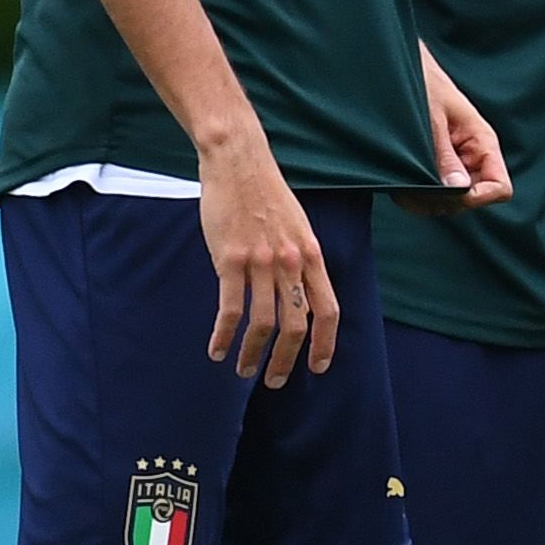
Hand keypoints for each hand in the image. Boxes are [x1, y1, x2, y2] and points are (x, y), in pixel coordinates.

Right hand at [196, 123, 334, 387]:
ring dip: (253, 353)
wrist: (239, 163)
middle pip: (296, 324)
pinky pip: (230, 308)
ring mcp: (260, 262)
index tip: (318, 367)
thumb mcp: (297, 227)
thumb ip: (300, 260)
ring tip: (243, 371)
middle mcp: (290, 263)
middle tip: (276, 382)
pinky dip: (223, 335)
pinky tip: (216, 349)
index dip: (325, 343)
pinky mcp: (229, 259)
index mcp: (312, 255)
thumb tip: (300, 293)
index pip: (328, 309)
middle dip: (286, 360)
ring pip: (262, 322)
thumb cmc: (266, 195)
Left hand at [411, 46, 513, 210]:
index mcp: (482, 142)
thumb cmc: (422, 82)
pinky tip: (401, 184)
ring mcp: (453, 164)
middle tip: (415, 189)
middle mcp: (472, 157)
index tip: (449, 192)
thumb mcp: (431, 119)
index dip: (478, 197)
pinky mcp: (434, 167)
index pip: (499, 187)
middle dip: (444, 200)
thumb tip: (458, 189)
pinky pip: (432, 195)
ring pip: (451, 202)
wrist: (402, 66)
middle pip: (472, 200)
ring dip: (427, 200)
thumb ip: (444, 155)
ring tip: (405, 185)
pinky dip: (416, 196)